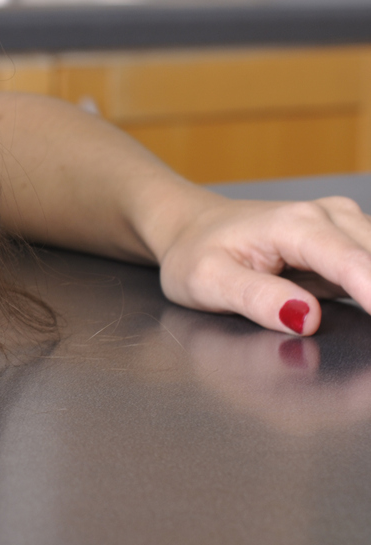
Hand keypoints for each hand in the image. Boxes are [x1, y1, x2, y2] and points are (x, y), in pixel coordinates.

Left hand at [156, 196, 370, 335]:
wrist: (191, 228)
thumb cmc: (195, 252)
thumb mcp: (207, 280)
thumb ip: (255, 298)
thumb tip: (306, 317)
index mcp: (294, 225)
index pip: (351, 263)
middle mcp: (328, 217)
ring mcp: (342, 226)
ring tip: (368, 328)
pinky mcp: (347, 242)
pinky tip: (368, 312)